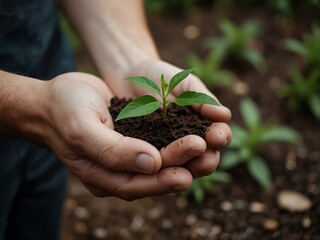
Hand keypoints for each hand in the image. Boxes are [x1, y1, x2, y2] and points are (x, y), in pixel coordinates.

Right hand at [43, 72, 199, 199]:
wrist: (56, 97)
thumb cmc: (64, 110)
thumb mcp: (82, 128)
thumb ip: (111, 151)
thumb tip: (151, 164)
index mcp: (103, 176)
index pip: (138, 185)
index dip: (163, 180)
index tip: (187, 171)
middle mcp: (119, 171)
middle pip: (156, 175)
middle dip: (184, 166)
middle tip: (208, 156)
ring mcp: (129, 154)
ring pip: (164, 161)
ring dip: (189, 156)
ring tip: (213, 146)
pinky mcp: (137, 137)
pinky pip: (162, 142)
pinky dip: (180, 137)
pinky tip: (199, 130)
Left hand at [104, 59, 231, 178]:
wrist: (128, 73)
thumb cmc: (161, 78)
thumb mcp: (183, 84)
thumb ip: (202, 99)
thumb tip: (225, 114)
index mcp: (199, 130)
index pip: (215, 140)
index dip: (219, 139)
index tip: (217, 135)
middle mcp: (182, 146)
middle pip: (199, 161)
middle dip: (204, 160)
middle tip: (203, 153)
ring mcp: (160, 153)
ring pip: (174, 168)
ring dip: (181, 167)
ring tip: (185, 165)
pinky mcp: (138, 156)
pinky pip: (146, 164)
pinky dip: (152, 166)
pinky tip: (154, 163)